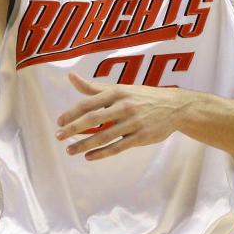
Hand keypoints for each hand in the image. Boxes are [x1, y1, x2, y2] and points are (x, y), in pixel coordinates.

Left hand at [55, 73, 188, 160]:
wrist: (174, 107)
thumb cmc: (143, 96)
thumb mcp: (120, 88)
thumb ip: (94, 87)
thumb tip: (70, 76)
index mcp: (117, 92)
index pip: (89, 102)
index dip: (72, 113)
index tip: (59, 122)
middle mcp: (124, 106)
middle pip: (94, 119)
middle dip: (73, 128)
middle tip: (58, 136)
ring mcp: (133, 122)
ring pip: (104, 136)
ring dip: (84, 144)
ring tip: (70, 150)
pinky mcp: (140, 137)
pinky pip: (117, 147)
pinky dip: (102, 153)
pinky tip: (89, 157)